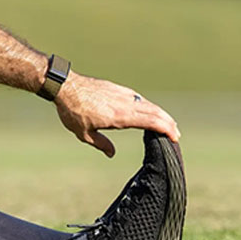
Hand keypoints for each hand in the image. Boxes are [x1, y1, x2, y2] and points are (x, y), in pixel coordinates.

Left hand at [54, 73, 179, 157]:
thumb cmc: (72, 111)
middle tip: (176, 133)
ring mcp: (121, 94)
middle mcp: (124, 103)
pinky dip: (147, 105)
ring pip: (147, 103)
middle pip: (154, 112)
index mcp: (119, 116)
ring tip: (167, 122)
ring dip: (159, 113)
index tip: (175, 137)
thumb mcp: (84, 133)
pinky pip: (137, 97)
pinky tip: (148, 110)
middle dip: (168, 122)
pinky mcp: (116, 88)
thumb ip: (101, 144)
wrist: (64, 86)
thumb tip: (111, 153)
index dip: (165, 129)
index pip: (150, 121)